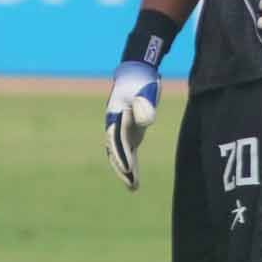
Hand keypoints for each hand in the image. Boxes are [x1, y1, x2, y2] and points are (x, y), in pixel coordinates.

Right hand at [103, 61, 159, 190]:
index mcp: (114, 116)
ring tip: (133, 188)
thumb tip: (147, 122)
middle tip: (131, 183)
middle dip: (122, 167)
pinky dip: (130, 166)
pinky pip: (127, 153)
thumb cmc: (140, 82)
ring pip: (119, 155)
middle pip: (115, 151)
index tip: (128, 168)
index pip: (117, 139)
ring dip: (125, 171)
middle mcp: (114, 125)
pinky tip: (134, 180)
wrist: (136, 73)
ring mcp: (121, 130)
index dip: (121, 155)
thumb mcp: (144, 90)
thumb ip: (145, 105)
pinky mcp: (130, 133)